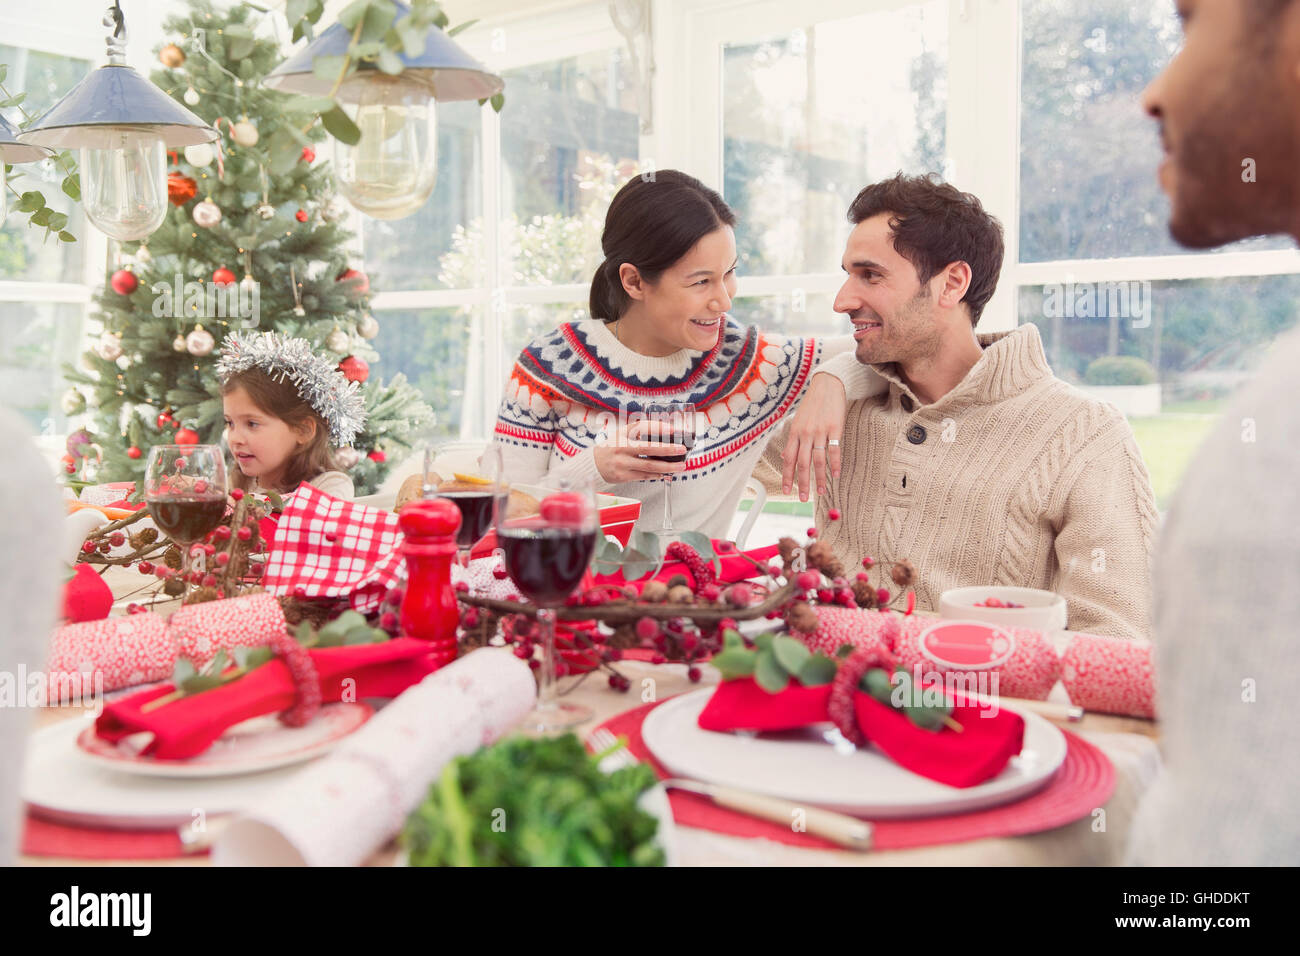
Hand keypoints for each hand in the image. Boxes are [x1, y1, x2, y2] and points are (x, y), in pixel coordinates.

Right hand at [592, 418, 687, 483]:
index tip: (672, 429)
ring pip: (649, 466)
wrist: (594, 463)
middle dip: (668, 450)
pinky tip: (666, 473)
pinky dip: (657, 474)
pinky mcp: (622, 476)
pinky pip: (644, 476)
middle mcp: (622, 447)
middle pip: (648, 448)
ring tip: (680, 466)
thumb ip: (640, 430)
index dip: (658, 428)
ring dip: (667, 467)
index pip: (642, 427)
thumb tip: (665, 430)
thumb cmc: (612, 446)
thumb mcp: (622, 433)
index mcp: (622, 434)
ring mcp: (622, 463)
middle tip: (682, 449)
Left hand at [781, 371, 846, 500]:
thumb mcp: (798, 421)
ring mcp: (820, 431)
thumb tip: (787, 457)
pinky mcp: (834, 428)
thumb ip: (794, 440)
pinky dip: (835, 464)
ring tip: (821, 492)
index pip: (789, 459)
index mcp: (794, 433)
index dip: (787, 476)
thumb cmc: (813, 404)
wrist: (827, 385)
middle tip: (804, 498)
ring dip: (819, 478)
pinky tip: (835, 475)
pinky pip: (834, 450)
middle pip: (803, 463)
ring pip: (818, 460)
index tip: (787, 491)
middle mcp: (805, 434)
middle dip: (802, 483)